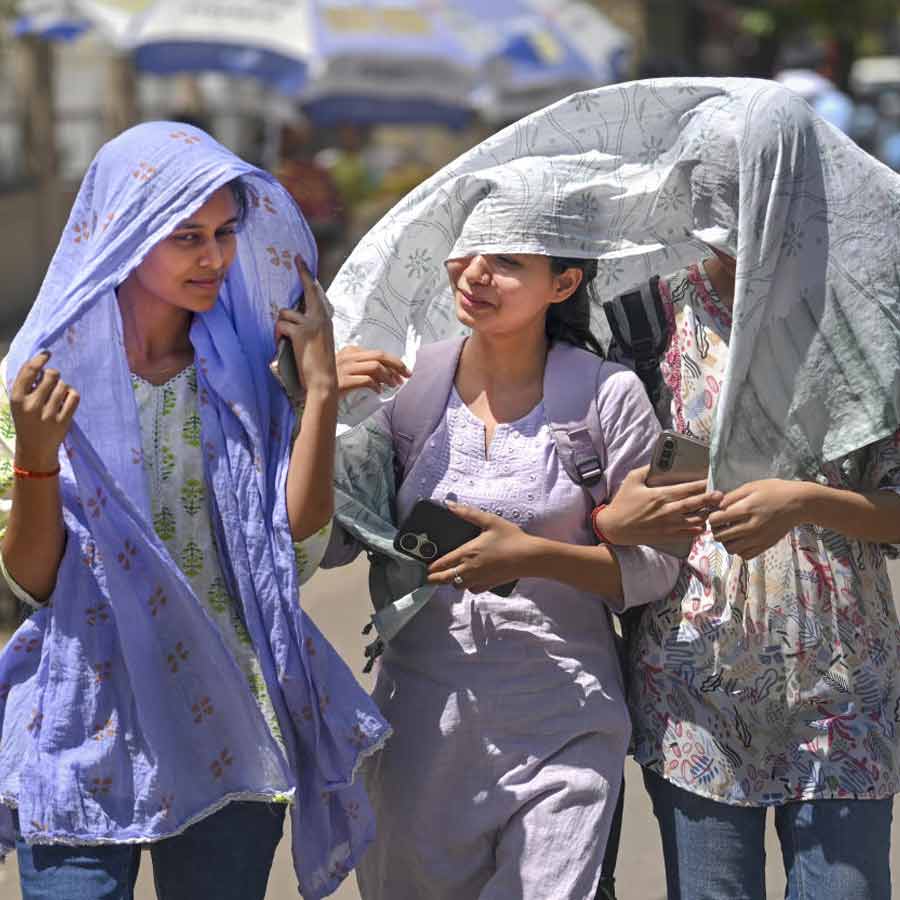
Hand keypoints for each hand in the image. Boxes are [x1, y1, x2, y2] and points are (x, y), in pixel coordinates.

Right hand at [10, 351, 79, 469]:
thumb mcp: (18, 403)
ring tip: (57, 396)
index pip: (29, 371)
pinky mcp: (63, 421)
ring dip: (63, 387)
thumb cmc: (26, 420)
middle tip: (52, 382)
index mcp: (17, 398)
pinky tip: (67, 399)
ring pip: (64, 385)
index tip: (47, 354)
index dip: (40, 359)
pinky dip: (72, 395)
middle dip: (54, 375)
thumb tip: (40, 361)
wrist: (34, 448)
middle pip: (51, 375)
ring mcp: (48, 414)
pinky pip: (74, 397)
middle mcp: (31, 405)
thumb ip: (26, 385)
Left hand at [275, 257, 336, 395]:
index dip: (307, 276)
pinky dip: (278, 336)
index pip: (316, 293)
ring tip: (284, 339)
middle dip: (302, 274)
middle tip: (297, 258)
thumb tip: (289, 319)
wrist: (323, 380)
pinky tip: (283, 344)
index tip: (301, 261)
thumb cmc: (319, 365)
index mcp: (325, 320)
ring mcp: (311, 324)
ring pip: (285, 314)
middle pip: (307, 290)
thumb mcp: (318, 341)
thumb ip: (309, 327)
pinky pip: (281, 327)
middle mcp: (321, 318)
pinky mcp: (300, 333)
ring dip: (281, 325)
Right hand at [336, 346, 409, 396]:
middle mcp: (347, 356)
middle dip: (397, 365)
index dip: (394, 362)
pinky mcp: (342, 381)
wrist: (313, 394)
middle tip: (407, 376)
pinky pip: (366, 380)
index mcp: (350, 351)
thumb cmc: (331, 384)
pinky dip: (376, 385)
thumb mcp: (347, 370)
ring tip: (394, 385)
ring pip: (375, 366)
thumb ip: (363, 368)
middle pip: (379, 356)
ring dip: (388, 376)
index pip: (377, 353)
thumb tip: (387, 374)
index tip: (404, 372)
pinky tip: (379, 392)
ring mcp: (344, 368)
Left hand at [426, 502, 534, 592]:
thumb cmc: (511, 538)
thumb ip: (468, 513)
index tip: (426, 567)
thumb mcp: (489, 521)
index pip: (442, 564)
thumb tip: (450, 505)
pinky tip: (470, 580)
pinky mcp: (489, 585)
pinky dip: (468, 586)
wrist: (529, 557)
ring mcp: (479, 579)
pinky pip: (472, 590)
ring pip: (457, 586)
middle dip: (435, 578)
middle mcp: (470, 569)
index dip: (431, 567)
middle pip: (445, 579)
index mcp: (467, 553)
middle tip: (430, 576)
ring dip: (451, 582)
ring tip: (450, 575)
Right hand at [596, 464, 721, 545]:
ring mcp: (668, 526)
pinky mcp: (667, 536)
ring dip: (706, 515)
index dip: (701, 485)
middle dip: (710, 499)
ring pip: (695, 521)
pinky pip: (688, 534)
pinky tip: (702, 524)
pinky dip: (698, 529)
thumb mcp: (631, 480)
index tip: (711, 481)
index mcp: (659, 496)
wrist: (614, 528)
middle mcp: (666, 511)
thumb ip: (646, 470)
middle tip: (721, 495)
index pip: (686, 489)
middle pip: (694, 505)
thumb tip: (659, 462)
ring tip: (714, 509)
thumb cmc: (622, 503)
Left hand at [707, 479, 802, 558]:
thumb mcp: (751, 487)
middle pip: (719, 537)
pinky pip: (745, 555)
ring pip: (730, 549)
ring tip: (731, 532)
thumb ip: (732, 497)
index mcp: (746, 509)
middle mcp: (751, 527)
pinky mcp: (765, 546)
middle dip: (717, 530)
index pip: (715, 520)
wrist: (799, 503)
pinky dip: (740, 550)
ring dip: (726, 541)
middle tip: (722, 524)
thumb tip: (716, 505)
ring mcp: (758, 539)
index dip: (712, 516)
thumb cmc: (775, 491)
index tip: (717, 513)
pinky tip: (742, 539)